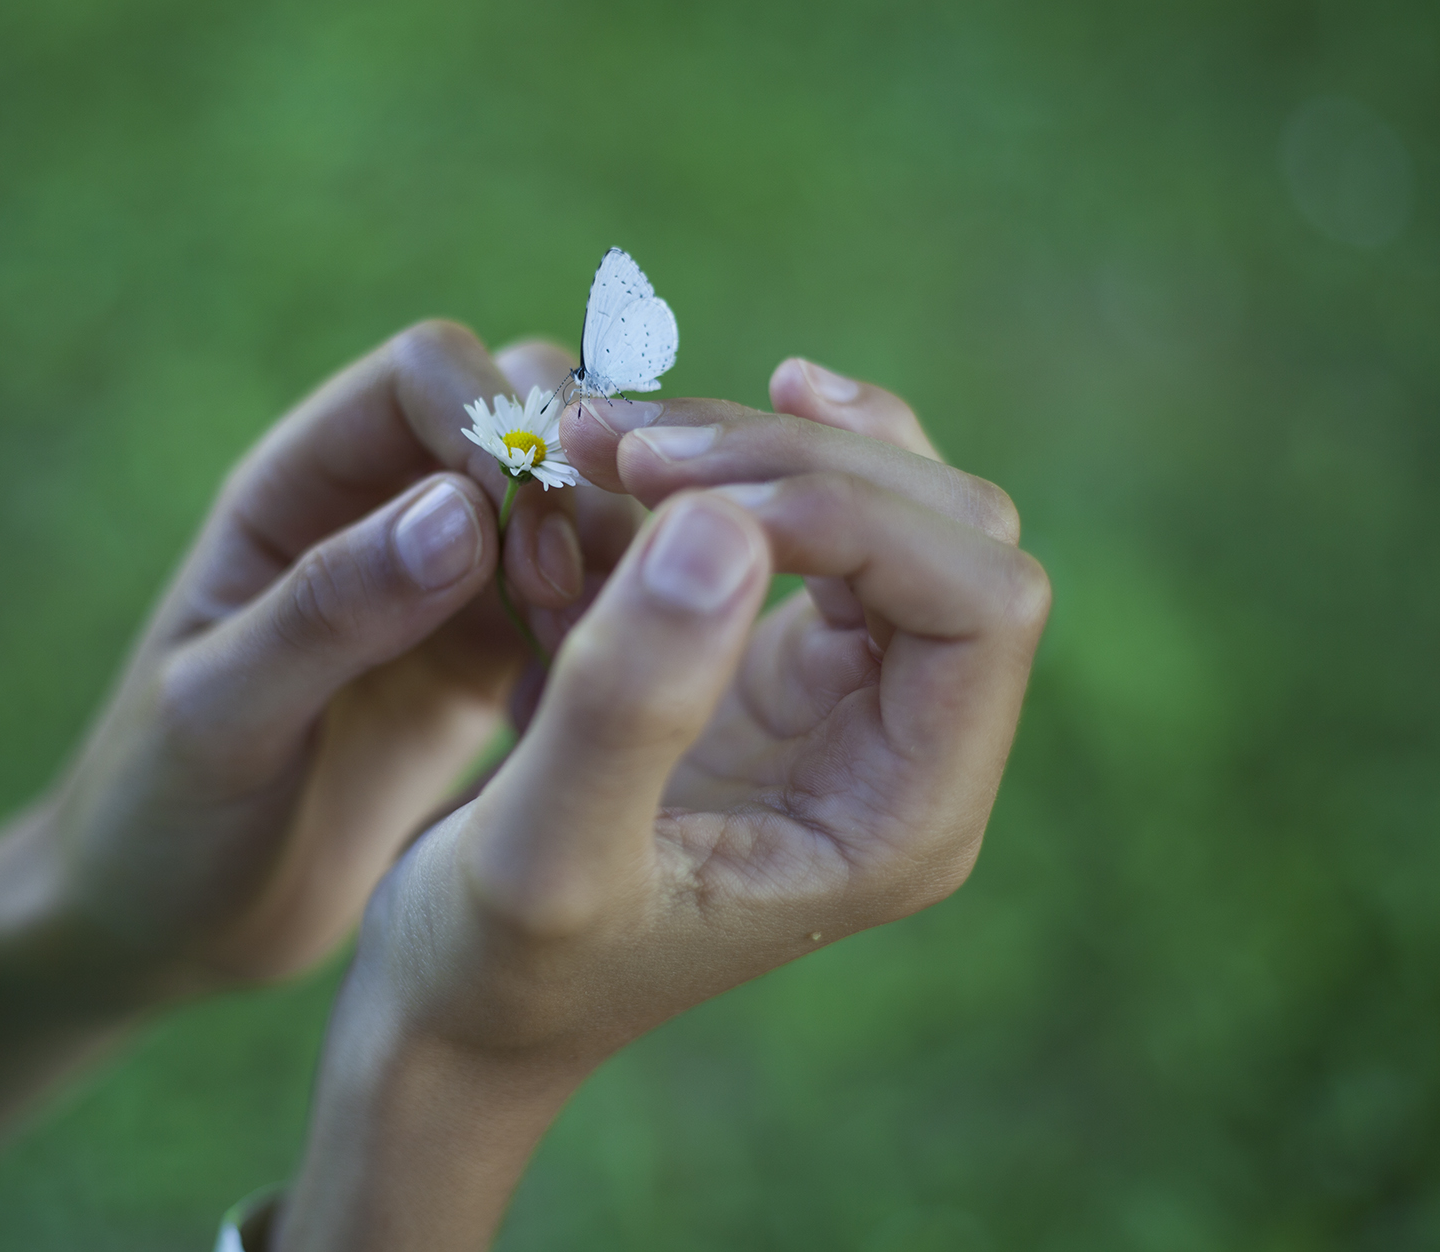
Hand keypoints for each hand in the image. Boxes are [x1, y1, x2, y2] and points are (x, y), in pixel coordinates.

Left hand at [40, 322, 637, 994]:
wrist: (164, 933)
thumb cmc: (155, 821)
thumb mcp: (218, 717)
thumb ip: (329, 609)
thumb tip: (463, 511)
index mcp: (294, 488)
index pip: (424, 374)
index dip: (494, 419)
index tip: (525, 529)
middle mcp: (380, 511)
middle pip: (526, 411)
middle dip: (572, 479)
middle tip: (569, 596)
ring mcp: (444, 586)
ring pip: (572, 504)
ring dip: (606, 554)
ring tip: (594, 656)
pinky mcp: (489, 662)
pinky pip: (585, 604)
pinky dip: (615, 629)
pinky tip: (600, 705)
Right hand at [274, 361, 1046, 1250]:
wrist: (461, 1005)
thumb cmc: (494, 963)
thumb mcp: (540, 852)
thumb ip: (632, 704)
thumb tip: (725, 525)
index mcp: (900, 819)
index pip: (978, 605)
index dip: (848, 513)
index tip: (670, 493)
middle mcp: (906, 755)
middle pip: (952, 533)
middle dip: (799, 459)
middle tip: (625, 443)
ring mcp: (854, 706)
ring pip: (896, 507)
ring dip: (767, 444)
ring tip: (615, 434)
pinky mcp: (787, 672)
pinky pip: (825, 527)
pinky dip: (753, 463)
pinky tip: (684, 444)